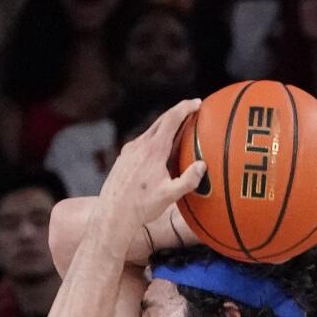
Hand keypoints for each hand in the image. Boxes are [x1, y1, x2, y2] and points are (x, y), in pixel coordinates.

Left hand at [97, 98, 206, 240]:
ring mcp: (129, 151)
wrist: (113, 214)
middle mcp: (139, 145)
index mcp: (153, 150)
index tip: (197, 103)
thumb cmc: (142, 206)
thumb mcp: (170, 195)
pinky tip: (161, 151)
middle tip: (192, 111)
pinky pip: (142, 142)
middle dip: (177, 113)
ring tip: (179, 131)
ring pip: (150, 132)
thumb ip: (188, 180)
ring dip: (166, 127)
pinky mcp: (123, 158)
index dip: (185, 108)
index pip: (171, 120)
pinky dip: (155, 139)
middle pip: (160, 121)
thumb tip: (202, 165)